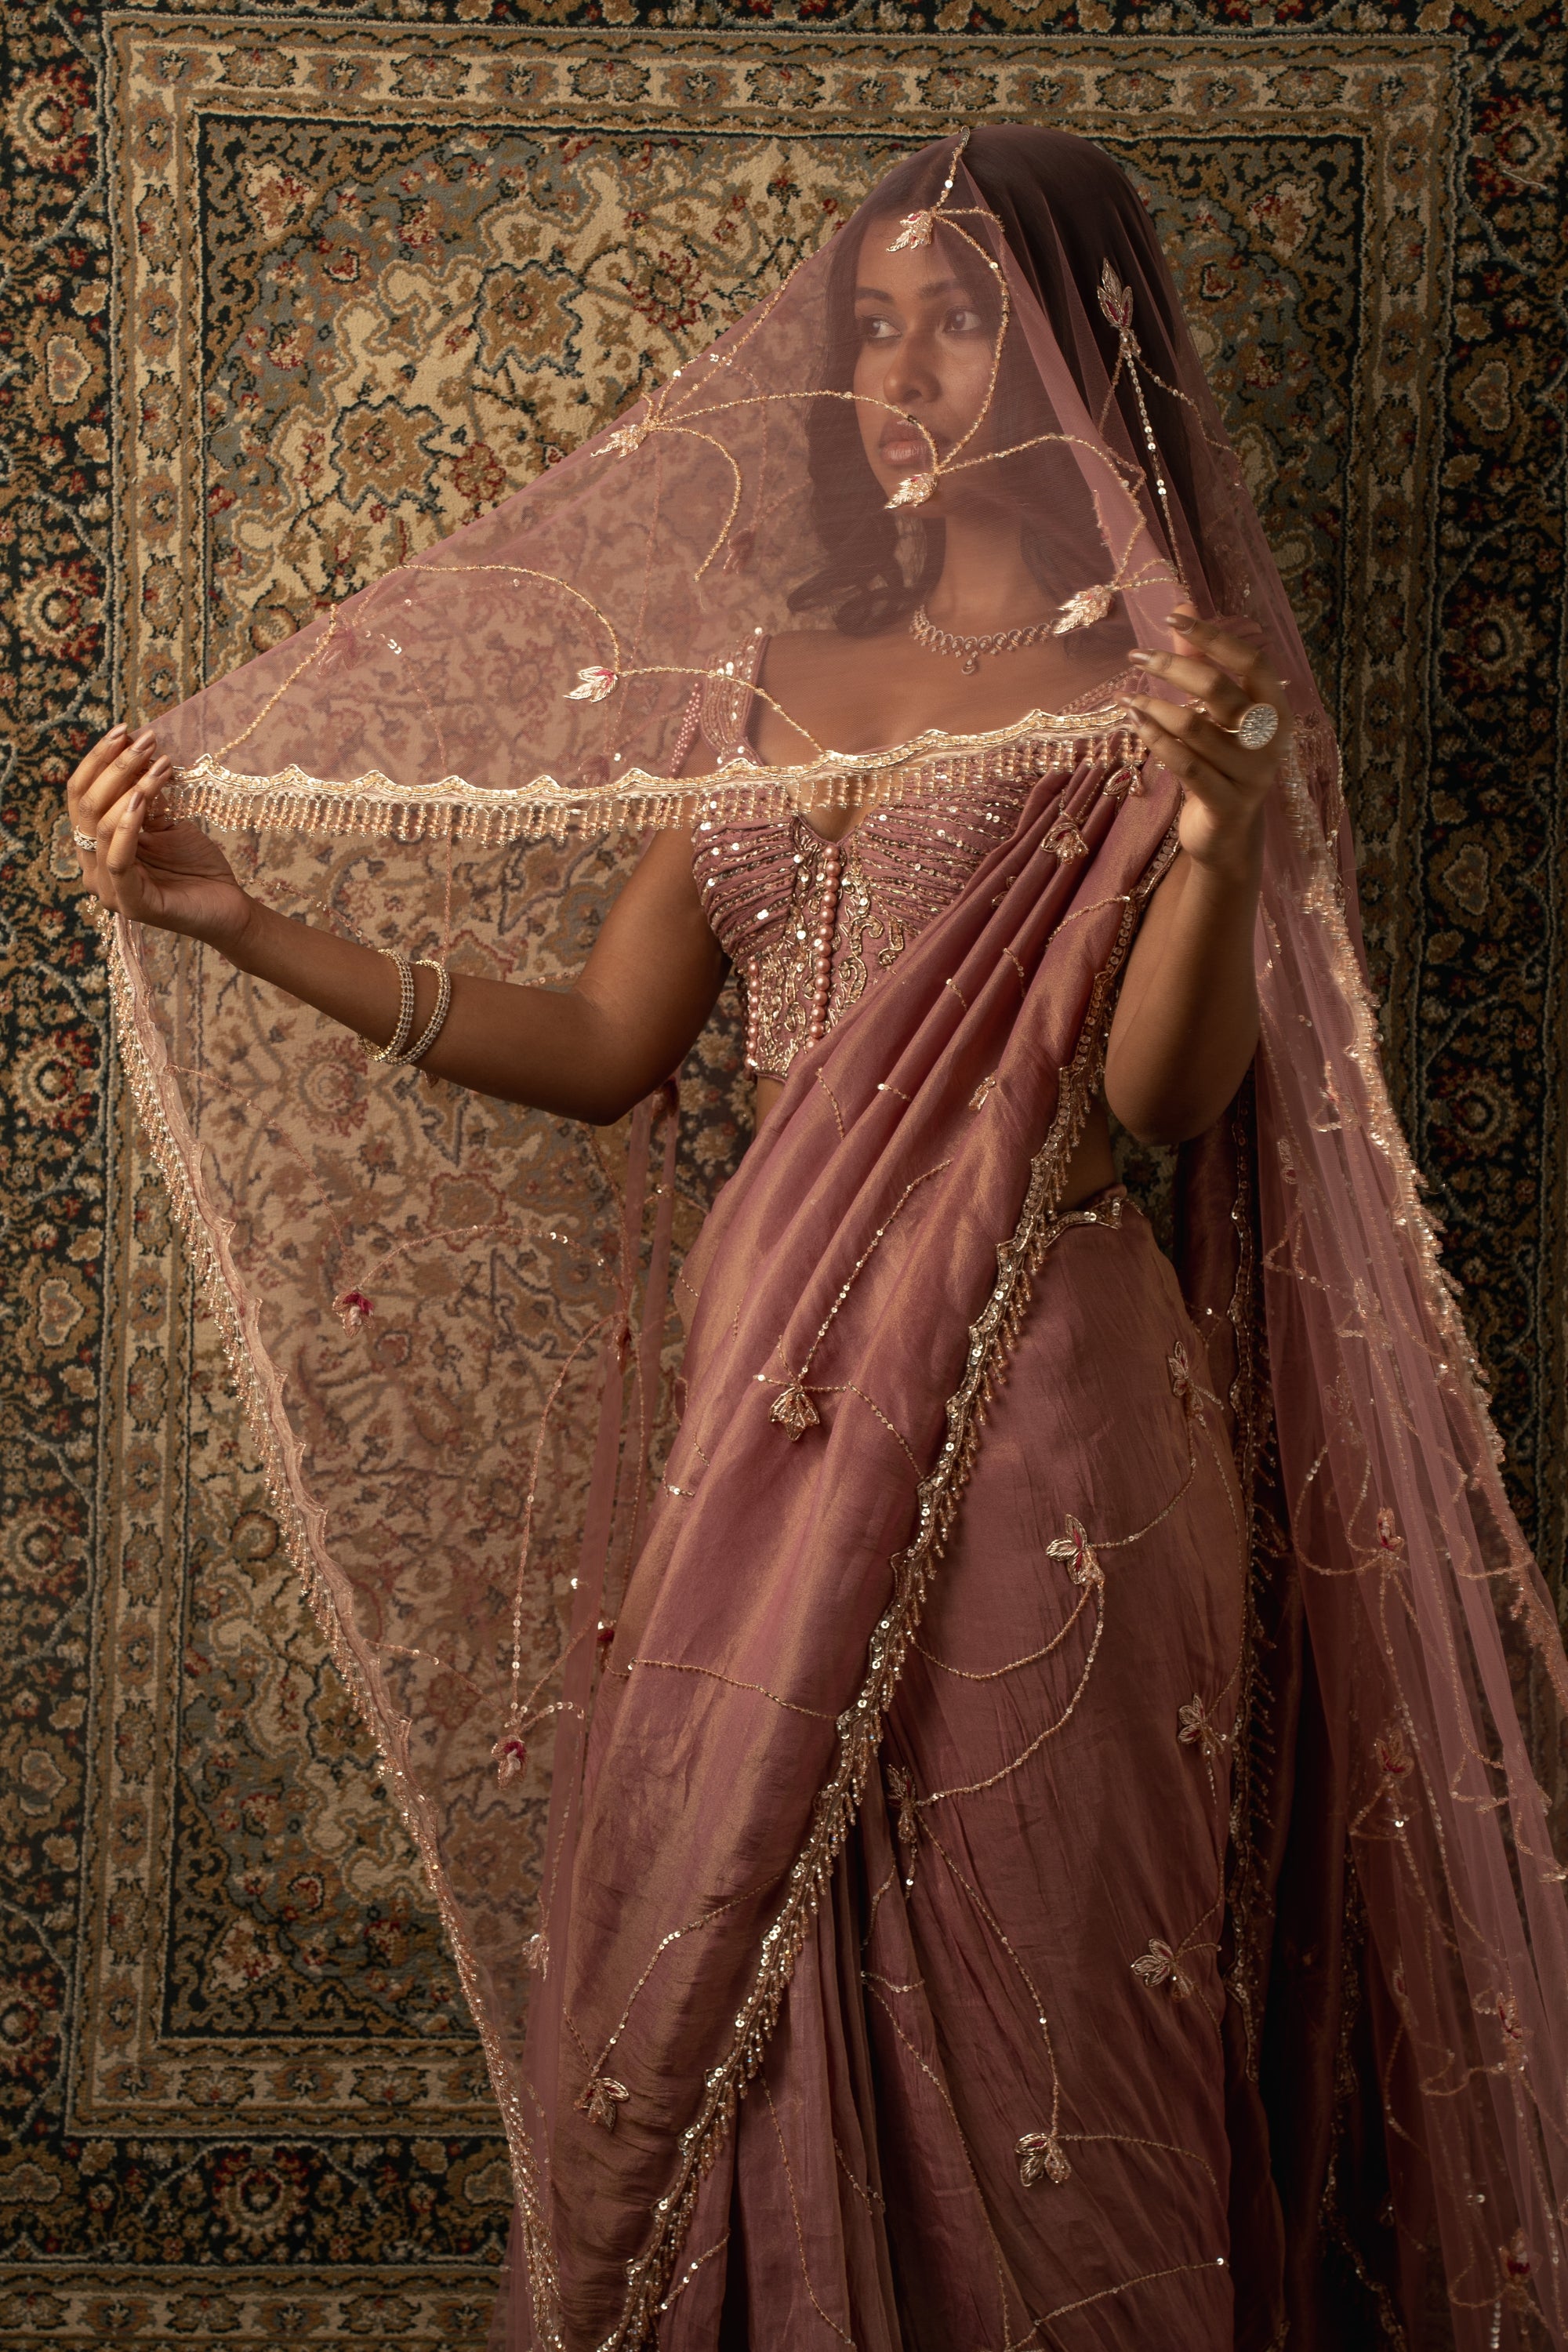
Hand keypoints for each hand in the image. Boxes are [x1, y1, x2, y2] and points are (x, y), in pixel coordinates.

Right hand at [67, 726, 253, 953]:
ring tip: (160, 764)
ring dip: (131, 787)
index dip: (98, 760)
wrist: (228, 906)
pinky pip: (118, 859)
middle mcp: (93, 868)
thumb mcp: (166, 822)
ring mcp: (108, 889)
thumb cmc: (196, 865)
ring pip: (102, 827)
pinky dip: (128, 826)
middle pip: (85, 806)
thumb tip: (134, 749)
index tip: (124, 730)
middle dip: (115, 766)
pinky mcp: (130, 904)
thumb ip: (144, 796)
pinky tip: (142, 798)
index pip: (80, 796)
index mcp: (96, 846)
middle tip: (145, 740)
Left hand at [1123, 610, 1291, 882]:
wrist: (1228, 836)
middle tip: (1137, 658)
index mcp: (1275, 711)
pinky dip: (1155, 740)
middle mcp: (1270, 741)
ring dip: (1153, 708)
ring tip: (1128, 699)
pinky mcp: (1227, 804)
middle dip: (1172, 668)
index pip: (1253, 662)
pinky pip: (1185, 765)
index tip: (1173, 620)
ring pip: (1193, 728)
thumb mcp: (1214, 716)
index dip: (1214, 636)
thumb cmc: (1220, 765)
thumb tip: (1184, 605)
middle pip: (1218, 689)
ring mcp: (1252, 776)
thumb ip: (1201, 662)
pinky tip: (1136, 724)